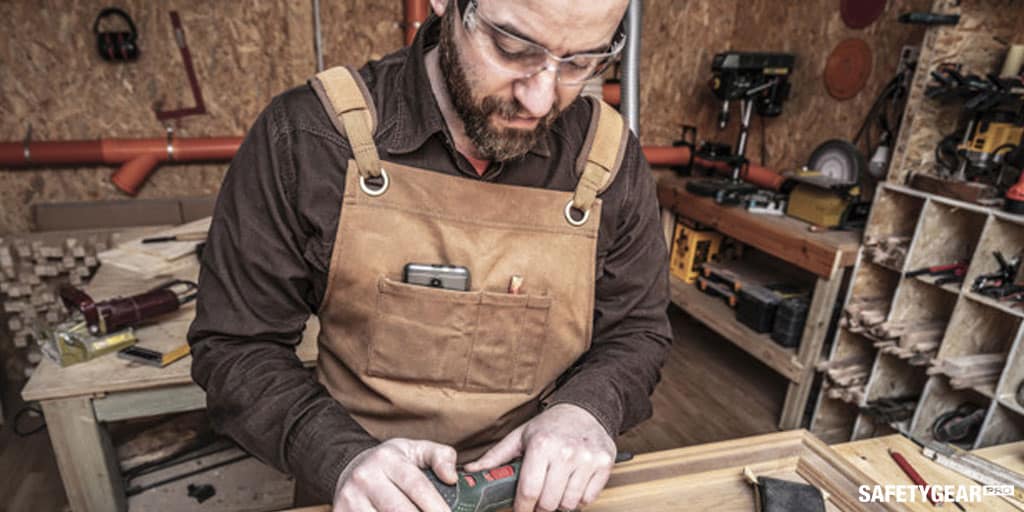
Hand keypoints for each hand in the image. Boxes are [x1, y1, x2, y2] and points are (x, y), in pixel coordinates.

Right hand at [333, 438, 457, 511]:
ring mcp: (350, 498)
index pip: (416, 485)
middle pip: (398, 510)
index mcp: (387, 459)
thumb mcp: (415, 450)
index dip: (435, 505)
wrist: (351, 469)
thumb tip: (452, 477)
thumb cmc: (391, 462)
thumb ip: (440, 457)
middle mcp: (366, 477)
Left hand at [464, 404, 615, 511]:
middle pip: (549, 502)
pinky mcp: (604, 465)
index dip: (522, 508)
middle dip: (540, 507)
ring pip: (569, 504)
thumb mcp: (520, 436)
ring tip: (555, 492)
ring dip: (559, 504)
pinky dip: (578, 499)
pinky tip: (571, 487)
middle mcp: (566, 452)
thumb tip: (471, 471)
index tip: (521, 510)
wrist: (585, 410)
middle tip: (538, 501)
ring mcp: (587, 459)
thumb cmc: (550, 426)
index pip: (529, 491)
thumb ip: (496, 457)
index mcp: (542, 445)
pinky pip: (588, 499)